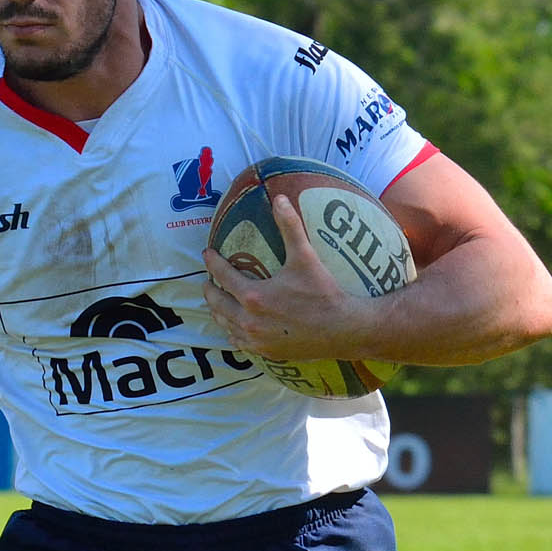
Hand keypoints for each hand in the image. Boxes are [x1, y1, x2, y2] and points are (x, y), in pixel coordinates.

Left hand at [201, 195, 367, 360]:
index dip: (213, 262)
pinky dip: (233, 333)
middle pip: (218, 303)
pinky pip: (240, 343)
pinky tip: (234, 328)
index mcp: (254, 296)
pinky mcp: (267, 352)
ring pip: (225, 325)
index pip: (223, 276)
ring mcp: (257, 340)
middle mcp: (249, 320)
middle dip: (210, 290)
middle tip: (208, 281)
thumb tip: (279, 198)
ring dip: (218, 312)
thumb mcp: (306, 257)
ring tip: (217, 302)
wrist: (343, 329)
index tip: (208, 254)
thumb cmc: (324, 292)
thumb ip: (290, 227)